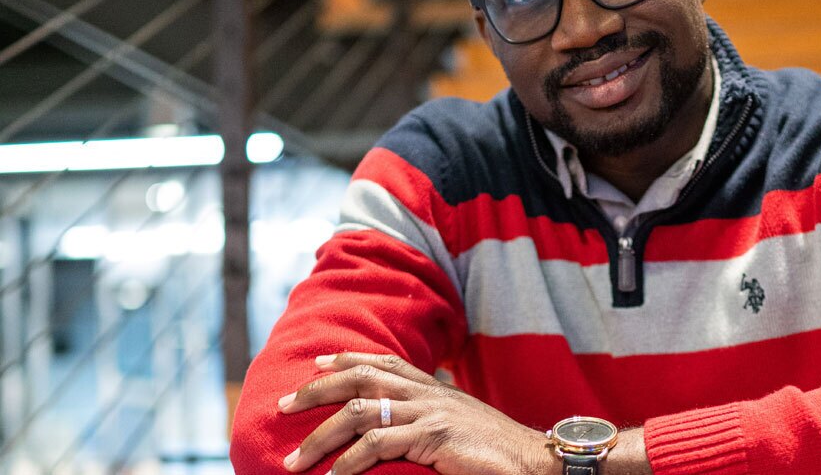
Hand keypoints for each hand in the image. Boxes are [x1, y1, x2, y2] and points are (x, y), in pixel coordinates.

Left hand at [278, 352, 555, 474]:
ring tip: (292, 460)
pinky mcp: (432, 437)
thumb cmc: (498, 452)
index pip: (383, 361)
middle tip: (282, 405)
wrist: (536, 460)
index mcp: (435, 388)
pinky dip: (347, 463)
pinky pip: (377, 444)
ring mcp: (429, 412)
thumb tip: (406, 431)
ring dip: (319, 437)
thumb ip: (432, 421)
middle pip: (361, 377)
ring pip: (359, 411)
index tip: (316, 362)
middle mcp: (428, 393)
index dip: (347, 358)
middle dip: (316, 389)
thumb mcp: (460, 426)